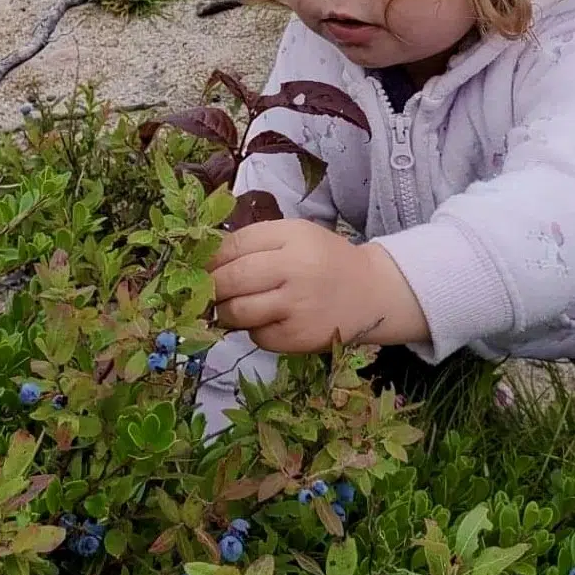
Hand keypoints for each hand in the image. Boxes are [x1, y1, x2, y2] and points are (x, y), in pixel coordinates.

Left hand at [207, 219, 429, 352]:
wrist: (371, 293)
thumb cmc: (325, 261)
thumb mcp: (296, 235)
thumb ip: (255, 241)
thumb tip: (207, 261)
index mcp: (292, 237)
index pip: (235, 246)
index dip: (211, 259)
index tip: (202, 267)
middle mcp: (295, 270)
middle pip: (231, 280)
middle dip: (212, 287)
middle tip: (210, 291)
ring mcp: (297, 307)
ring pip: (238, 312)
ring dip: (226, 312)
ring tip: (234, 307)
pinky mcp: (299, 338)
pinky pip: (257, 337)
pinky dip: (254, 330)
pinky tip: (269, 321)